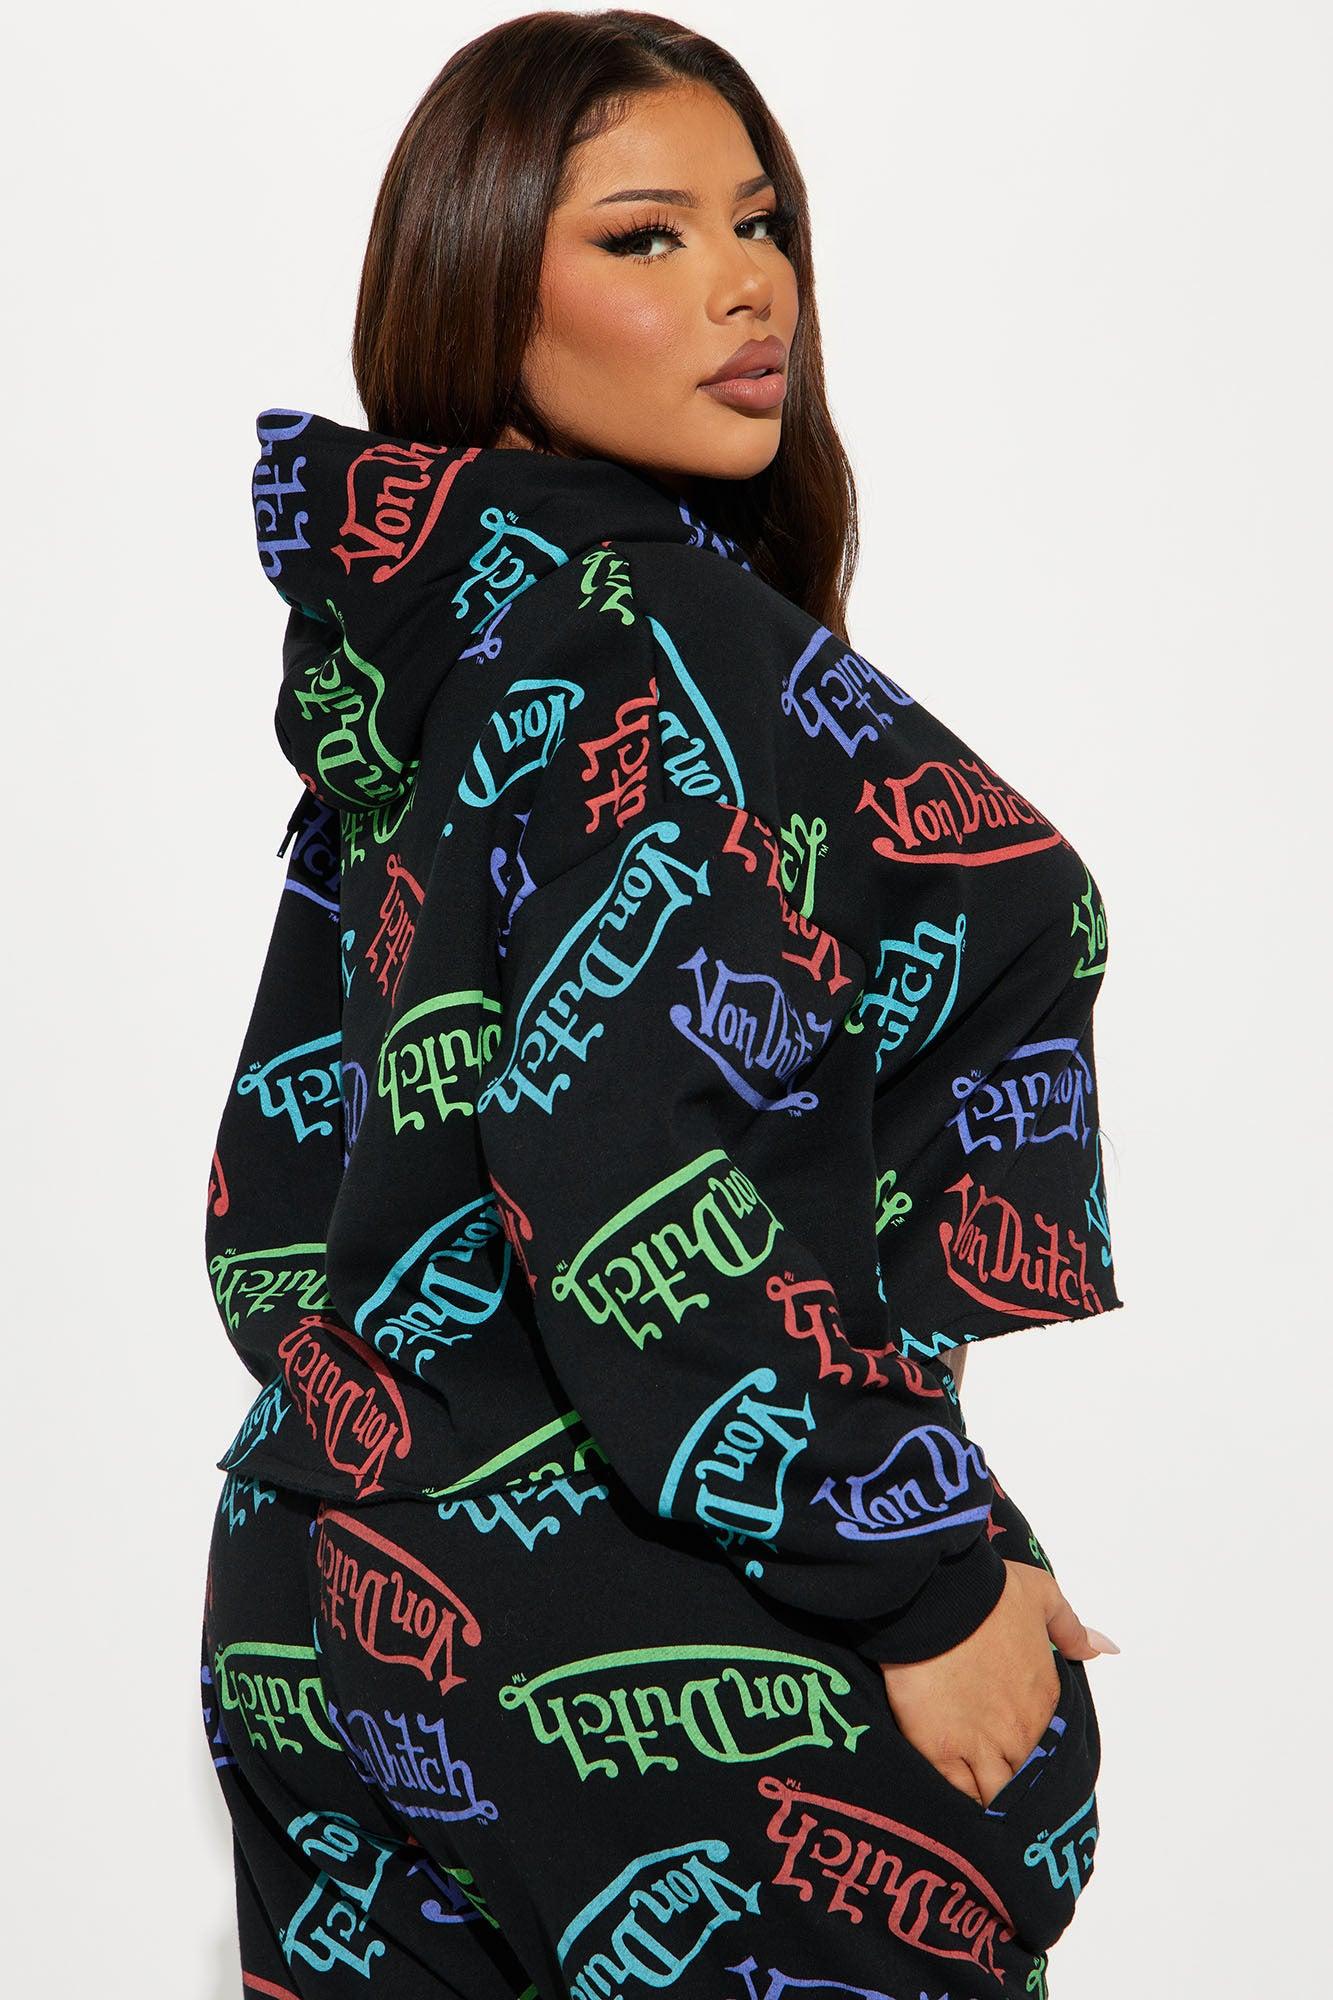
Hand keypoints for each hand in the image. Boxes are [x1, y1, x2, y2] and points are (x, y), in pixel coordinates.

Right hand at [878, 1559, 1113, 1807]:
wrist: (939, 1597)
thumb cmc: (988, 1593)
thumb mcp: (1040, 1596)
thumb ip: (1070, 1628)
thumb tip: (1102, 1647)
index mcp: (1044, 1701)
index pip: (1049, 1750)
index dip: (1035, 1759)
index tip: (1022, 1761)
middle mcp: (1019, 1732)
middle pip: (1023, 1781)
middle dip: (1014, 1788)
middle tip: (1000, 1792)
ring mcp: (981, 1747)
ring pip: (994, 1796)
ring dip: (987, 1799)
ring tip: (976, 1807)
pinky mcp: (941, 1752)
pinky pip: (956, 1793)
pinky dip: (956, 1801)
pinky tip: (950, 1804)